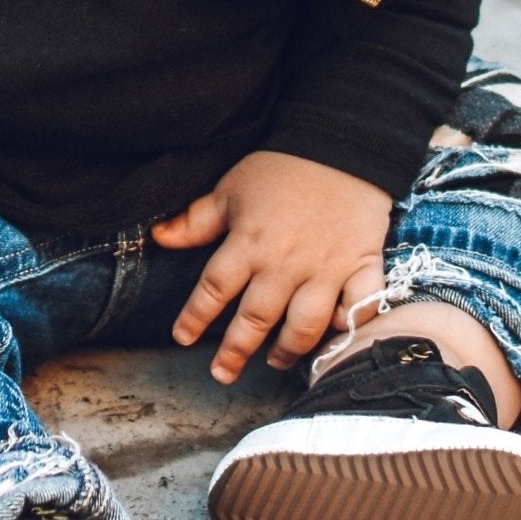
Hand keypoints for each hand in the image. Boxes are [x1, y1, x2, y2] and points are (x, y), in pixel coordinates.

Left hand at [152, 150, 390, 383]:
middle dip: (235, 350)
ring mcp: (326, 270)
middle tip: (221, 374)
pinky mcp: (362, 267)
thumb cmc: (281, 167)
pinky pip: (360, 308)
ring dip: (287, 350)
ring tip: (274, 362)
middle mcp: (285, 264)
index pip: (214, 290)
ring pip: (304, 326)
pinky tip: (336, 339)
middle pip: (255, 318)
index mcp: (249, 243)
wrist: (341, 145)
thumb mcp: (231, 188)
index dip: (194, 318)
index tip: (182, 338)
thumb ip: (197, 220)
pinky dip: (351, 327)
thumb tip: (159, 238)